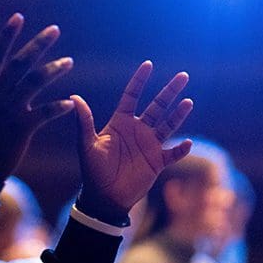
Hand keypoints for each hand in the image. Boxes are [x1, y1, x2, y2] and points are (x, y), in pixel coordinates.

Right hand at [0, 13, 75, 183]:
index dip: (7, 35)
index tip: (18, 17)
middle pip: (19, 62)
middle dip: (38, 44)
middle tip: (55, 30)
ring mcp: (8, 110)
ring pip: (34, 82)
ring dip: (54, 69)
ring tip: (69, 61)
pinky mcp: (21, 128)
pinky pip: (45, 113)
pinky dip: (58, 107)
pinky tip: (71, 102)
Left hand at [73, 61, 193, 221]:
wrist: (104, 198)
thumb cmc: (93, 171)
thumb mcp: (87, 145)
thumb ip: (84, 121)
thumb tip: (74, 97)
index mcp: (120, 123)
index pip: (132, 96)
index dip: (140, 80)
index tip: (148, 64)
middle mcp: (138, 130)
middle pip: (157, 106)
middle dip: (169, 91)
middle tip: (183, 76)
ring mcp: (149, 145)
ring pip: (168, 125)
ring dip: (178, 114)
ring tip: (188, 101)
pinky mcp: (157, 162)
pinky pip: (173, 153)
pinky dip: (181, 149)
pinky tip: (187, 142)